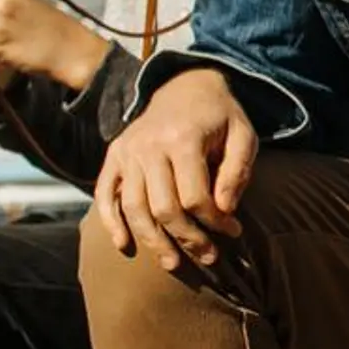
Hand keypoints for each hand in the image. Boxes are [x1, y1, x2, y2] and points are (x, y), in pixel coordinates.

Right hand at [93, 67, 256, 267]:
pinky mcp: (114, 156)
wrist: (185, 84)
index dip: (215, 222)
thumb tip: (225, 210)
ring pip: (133, 208)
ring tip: (173, 263)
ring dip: (152, 241)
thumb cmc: (220, 116)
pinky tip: (124, 246)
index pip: (195, 197)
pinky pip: (105, 194)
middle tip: (210, 257)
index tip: (234, 232)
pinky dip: (111, 222)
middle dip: (188, 239)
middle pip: (163, 207)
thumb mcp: (244, 136)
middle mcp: (149, 146)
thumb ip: (238, 172)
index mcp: (183, 139)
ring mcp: (127, 151)